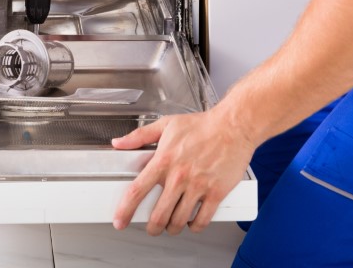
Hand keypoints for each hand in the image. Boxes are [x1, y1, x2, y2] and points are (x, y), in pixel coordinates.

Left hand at [111, 110, 255, 235]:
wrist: (233, 126)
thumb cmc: (202, 125)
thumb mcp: (166, 124)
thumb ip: (139, 135)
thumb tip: (119, 142)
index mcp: (164, 160)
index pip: (138, 190)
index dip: (125, 210)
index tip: (120, 220)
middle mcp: (179, 176)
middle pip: (158, 214)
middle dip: (152, 227)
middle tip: (152, 228)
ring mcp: (198, 186)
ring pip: (179, 221)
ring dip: (173, 228)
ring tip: (171, 225)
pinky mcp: (216, 193)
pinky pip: (203, 220)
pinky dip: (195, 227)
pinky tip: (192, 223)